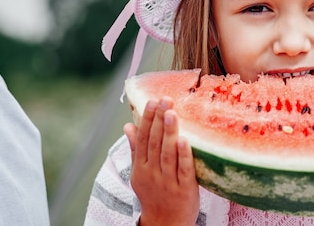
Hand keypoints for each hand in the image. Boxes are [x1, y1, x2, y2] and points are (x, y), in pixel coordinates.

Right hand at [124, 97, 198, 225]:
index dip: (147, 119)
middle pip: (154, 143)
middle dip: (159, 120)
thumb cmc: (154, 194)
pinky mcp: (184, 189)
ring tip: (172, 113)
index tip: (152, 100)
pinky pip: (183, 169)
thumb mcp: (140, 173)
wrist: (165, 224)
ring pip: (167, 154)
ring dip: (169, 132)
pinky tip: (186, 139)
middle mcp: (152, 173)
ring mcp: (167, 181)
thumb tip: (127, 126)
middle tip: (164, 99)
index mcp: (141, 167)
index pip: (143, 139)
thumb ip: (135, 149)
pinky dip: (184, 155)